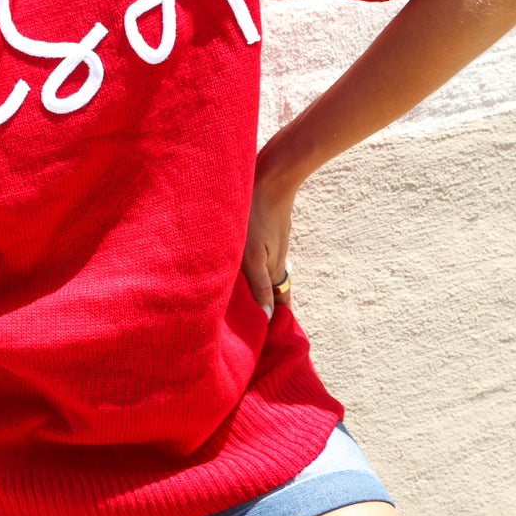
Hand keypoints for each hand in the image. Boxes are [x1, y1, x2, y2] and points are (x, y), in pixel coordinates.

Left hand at [241, 163, 297, 321]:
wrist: (271, 176)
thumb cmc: (256, 216)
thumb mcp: (253, 255)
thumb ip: (258, 286)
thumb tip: (267, 317)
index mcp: (274, 270)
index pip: (279, 303)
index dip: (274, 320)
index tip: (266, 338)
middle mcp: (275, 261)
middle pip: (271, 291)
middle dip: (263, 308)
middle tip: (248, 326)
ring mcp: (271, 246)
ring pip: (264, 274)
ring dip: (255, 289)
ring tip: (238, 303)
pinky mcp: (264, 233)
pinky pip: (259, 259)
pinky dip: (251, 271)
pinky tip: (236, 270)